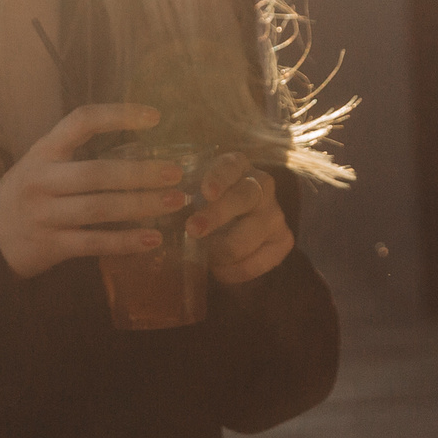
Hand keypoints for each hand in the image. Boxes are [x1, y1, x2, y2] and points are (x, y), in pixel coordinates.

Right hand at [0, 104, 184, 278]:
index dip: (118, 115)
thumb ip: (75, 154)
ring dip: (141, 205)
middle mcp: (42, 180)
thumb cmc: (24, 195)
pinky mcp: (51, 245)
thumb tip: (137, 144)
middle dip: (140, 173)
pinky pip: (94, 243)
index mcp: (43, 151)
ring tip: (174, 203)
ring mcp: (45, 214)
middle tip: (176, 173)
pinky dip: (126, 242)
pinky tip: (153, 240)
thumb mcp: (39, 164)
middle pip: (97, 173)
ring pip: (99, 209)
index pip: (81, 121)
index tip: (155, 117)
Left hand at [186, 152, 292, 284]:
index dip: (219, 178)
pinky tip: (220, 271)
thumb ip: (178, 199)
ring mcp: (275, 212)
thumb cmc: (201, 206)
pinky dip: (239, 270)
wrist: (234, 224)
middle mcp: (261, 185)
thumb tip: (154, 217)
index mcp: (236, 165)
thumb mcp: (190, 195)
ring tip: (205, 257)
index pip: (230, 165)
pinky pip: (263, 259)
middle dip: (217, 215)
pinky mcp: (283, 239)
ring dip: (225, 248)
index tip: (206, 192)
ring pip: (254, 231)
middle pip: (244, 197)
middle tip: (193, 229)